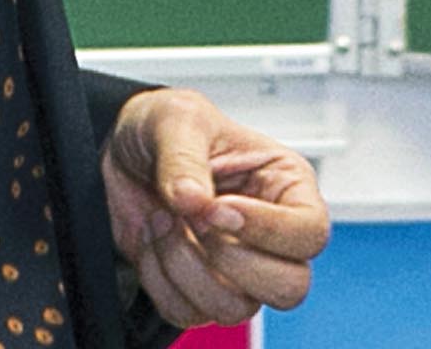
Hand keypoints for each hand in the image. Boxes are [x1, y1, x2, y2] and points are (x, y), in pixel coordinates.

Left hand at [102, 87, 329, 328]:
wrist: (120, 150)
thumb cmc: (165, 127)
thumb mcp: (175, 118)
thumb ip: (185, 157)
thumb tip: (194, 200)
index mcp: (285, 188)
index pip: (310, 233)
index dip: (267, 230)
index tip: (218, 207)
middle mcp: (269, 236)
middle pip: (289, 287)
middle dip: (230, 259)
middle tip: (192, 218)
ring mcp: (236, 268)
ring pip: (237, 308)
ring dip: (186, 267)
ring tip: (162, 220)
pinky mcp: (197, 288)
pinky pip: (187, 313)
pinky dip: (158, 279)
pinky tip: (150, 237)